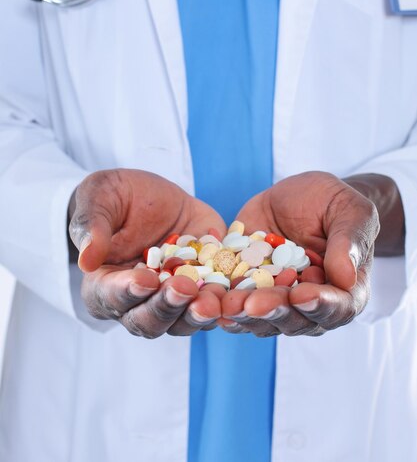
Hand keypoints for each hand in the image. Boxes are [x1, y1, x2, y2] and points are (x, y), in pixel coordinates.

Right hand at [69, 169, 226, 337]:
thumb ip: (92, 225)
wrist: (152, 196)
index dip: (128, 291)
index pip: (112, 297)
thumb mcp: (99, 198)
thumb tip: (87, 259)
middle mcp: (137, 302)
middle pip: (149, 320)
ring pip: (183, 321)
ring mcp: (172, 299)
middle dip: (167, 306)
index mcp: (103, 285)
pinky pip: (215, 304)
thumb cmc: (114, 197)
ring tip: (211, 301)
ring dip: (197, 314)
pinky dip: (225, 303)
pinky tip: (236, 295)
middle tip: (184, 287)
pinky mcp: (204, 287)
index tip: (144, 279)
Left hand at [221, 171, 379, 336]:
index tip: (303, 295)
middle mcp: (309, 304)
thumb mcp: (351, 211)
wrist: (300, 195)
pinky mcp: (247, 287)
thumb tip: (346, 277)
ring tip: (228, 305)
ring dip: (243, 314)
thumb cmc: (334, 203)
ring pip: (261, 317)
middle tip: (254, 304)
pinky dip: (220, 302)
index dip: (319, 304)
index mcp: (344, 291)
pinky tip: (208, 299)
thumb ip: (350, 241)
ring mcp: (276, 299)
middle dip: (273, 311)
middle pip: (294, 318)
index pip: (336, 307)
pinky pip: (233, 300)